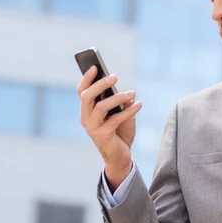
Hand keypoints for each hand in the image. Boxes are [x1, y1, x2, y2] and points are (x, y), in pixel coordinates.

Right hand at [77, 66, 142, 190]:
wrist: (121, 156)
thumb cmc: (119, 132)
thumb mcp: (120, 113)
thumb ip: (120, 102)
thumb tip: (125, 92)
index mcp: (87, 111)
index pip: (82, 92)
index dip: (87, 78)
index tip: (95, 66)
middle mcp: (86, 118)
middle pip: (87, 97)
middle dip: (100, 84)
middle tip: (115, 77)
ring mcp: (92, 128)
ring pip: (101, 107)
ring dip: (118, 97)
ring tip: (132, 92)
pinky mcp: (102, 136)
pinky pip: (115, 120)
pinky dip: (128, 111)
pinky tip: (139, 104)